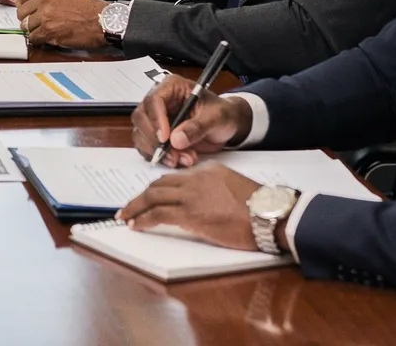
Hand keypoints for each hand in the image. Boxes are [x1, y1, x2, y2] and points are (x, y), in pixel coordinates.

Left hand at [13, 0, 108, 48]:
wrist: (102, 20)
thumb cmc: (88, 8)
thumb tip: (32, 5)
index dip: (22, 5)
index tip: (26, 10)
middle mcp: (44, 0)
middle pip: (21, 11)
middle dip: (27, 19)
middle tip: (35, 23)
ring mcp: (45, 15)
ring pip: (25, 25)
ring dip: (33, 30)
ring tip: (44, 31)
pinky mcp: (49, 30)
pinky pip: (33, 37)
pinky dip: (38, 40)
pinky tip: (48, 37)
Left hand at [117, 163, 263, 250]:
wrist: (270, 215)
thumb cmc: (261, 208)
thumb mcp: (235, 187)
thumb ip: (215, 189)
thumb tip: (204, 202)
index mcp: (208, 170)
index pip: (175, 177)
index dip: (159, 188)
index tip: (150, 197)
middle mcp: (195, 178)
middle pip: (159, 184)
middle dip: (141, 196)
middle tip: (129, 207)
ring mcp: (191, 195)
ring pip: (152, 197)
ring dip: (135, 207)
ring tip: (125, 216)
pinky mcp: (189, 214)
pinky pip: (157, 214)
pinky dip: (142, 219)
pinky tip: (135, 225)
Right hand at [131, 74, 252, 168]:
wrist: (226, 126)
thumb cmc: (223, 114)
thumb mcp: (216, 117)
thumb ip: (197, 127)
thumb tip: (176, 139)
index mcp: (172, 87)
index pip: (153, 100)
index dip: (156, 119)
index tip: (165, 138)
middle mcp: (159, 101)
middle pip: (141, 118)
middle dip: (155, 140)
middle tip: (173, 154)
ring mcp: (155, 118)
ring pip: (141, 134)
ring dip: (158, 151)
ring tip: (182, 159)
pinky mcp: (155, 135)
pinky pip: (146, 147)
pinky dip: (159, 157)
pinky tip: (177, 160)